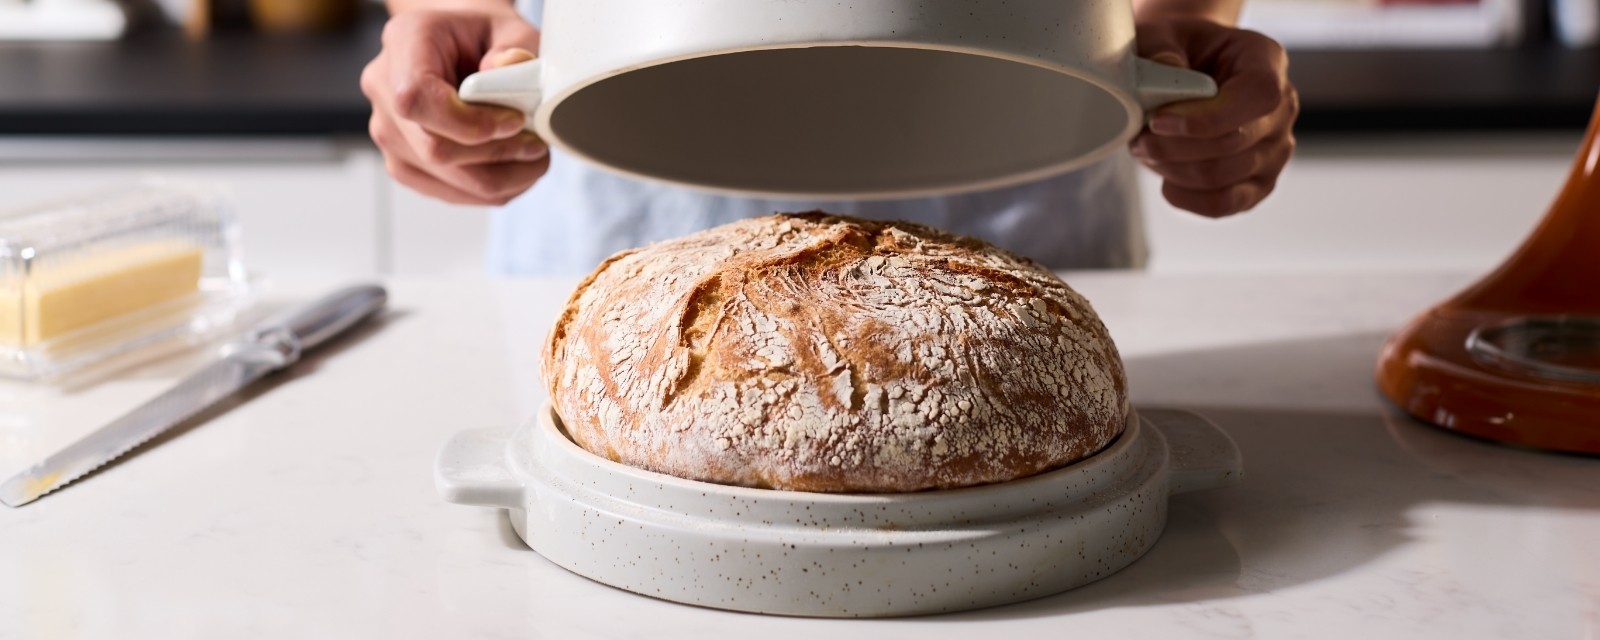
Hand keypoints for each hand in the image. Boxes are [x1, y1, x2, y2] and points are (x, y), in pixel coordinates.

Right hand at [361, 9, 549, 205]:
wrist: (460, 48)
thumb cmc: (482, 37)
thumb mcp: (510, 28)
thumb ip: (516, 47)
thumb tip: (509, 71)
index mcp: (404, 42)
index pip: (417, 98)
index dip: (469, 122)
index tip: (514, 121)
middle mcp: (384, 88)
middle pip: (433, 149)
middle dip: (496, 155)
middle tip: (537, 144)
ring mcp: (388, 131)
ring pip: (442, 177)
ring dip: (500, 178)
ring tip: (533, 158)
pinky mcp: (403, 162)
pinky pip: (446, 192)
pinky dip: (489, 189)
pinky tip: (514, 170)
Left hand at [1130, 18, 1297, 217]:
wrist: (1191, 70)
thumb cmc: (1181, 51)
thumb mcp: (1165, 35)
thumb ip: (1161, 51)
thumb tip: (1166, 76)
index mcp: (1267, 63)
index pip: (1258, 97)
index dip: (1207, 117)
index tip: (1159, 121)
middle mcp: (1282, 109)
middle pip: (1233, 143)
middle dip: (1173, 148)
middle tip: (1138, 138)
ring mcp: (1275, 151)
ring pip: (1221, 178)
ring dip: (1171, 169)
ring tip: (1147, 151)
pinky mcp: (1259, 184)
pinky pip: (1222, 205)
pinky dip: (1185, 197)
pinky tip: (1165, 178)